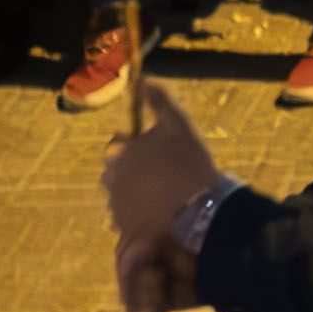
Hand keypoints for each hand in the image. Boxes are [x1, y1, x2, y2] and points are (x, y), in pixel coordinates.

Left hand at [99, 81, 219, 311]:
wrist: (202, 211)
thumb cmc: (189, 164)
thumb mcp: (178, 124)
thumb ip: (159, 101)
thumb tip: (145, 80)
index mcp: (118, 155)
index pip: (119, 146)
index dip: (139, 148)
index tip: (161, 154)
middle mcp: (111, 182)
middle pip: (119, 173)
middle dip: (135, 173)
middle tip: (165, 176)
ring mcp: (117, 209)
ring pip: (124, 197)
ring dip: (138, 195)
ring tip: (167, 197)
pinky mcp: (127, 232)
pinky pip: (130, 220)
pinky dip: (142, 216)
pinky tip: (163, 215)